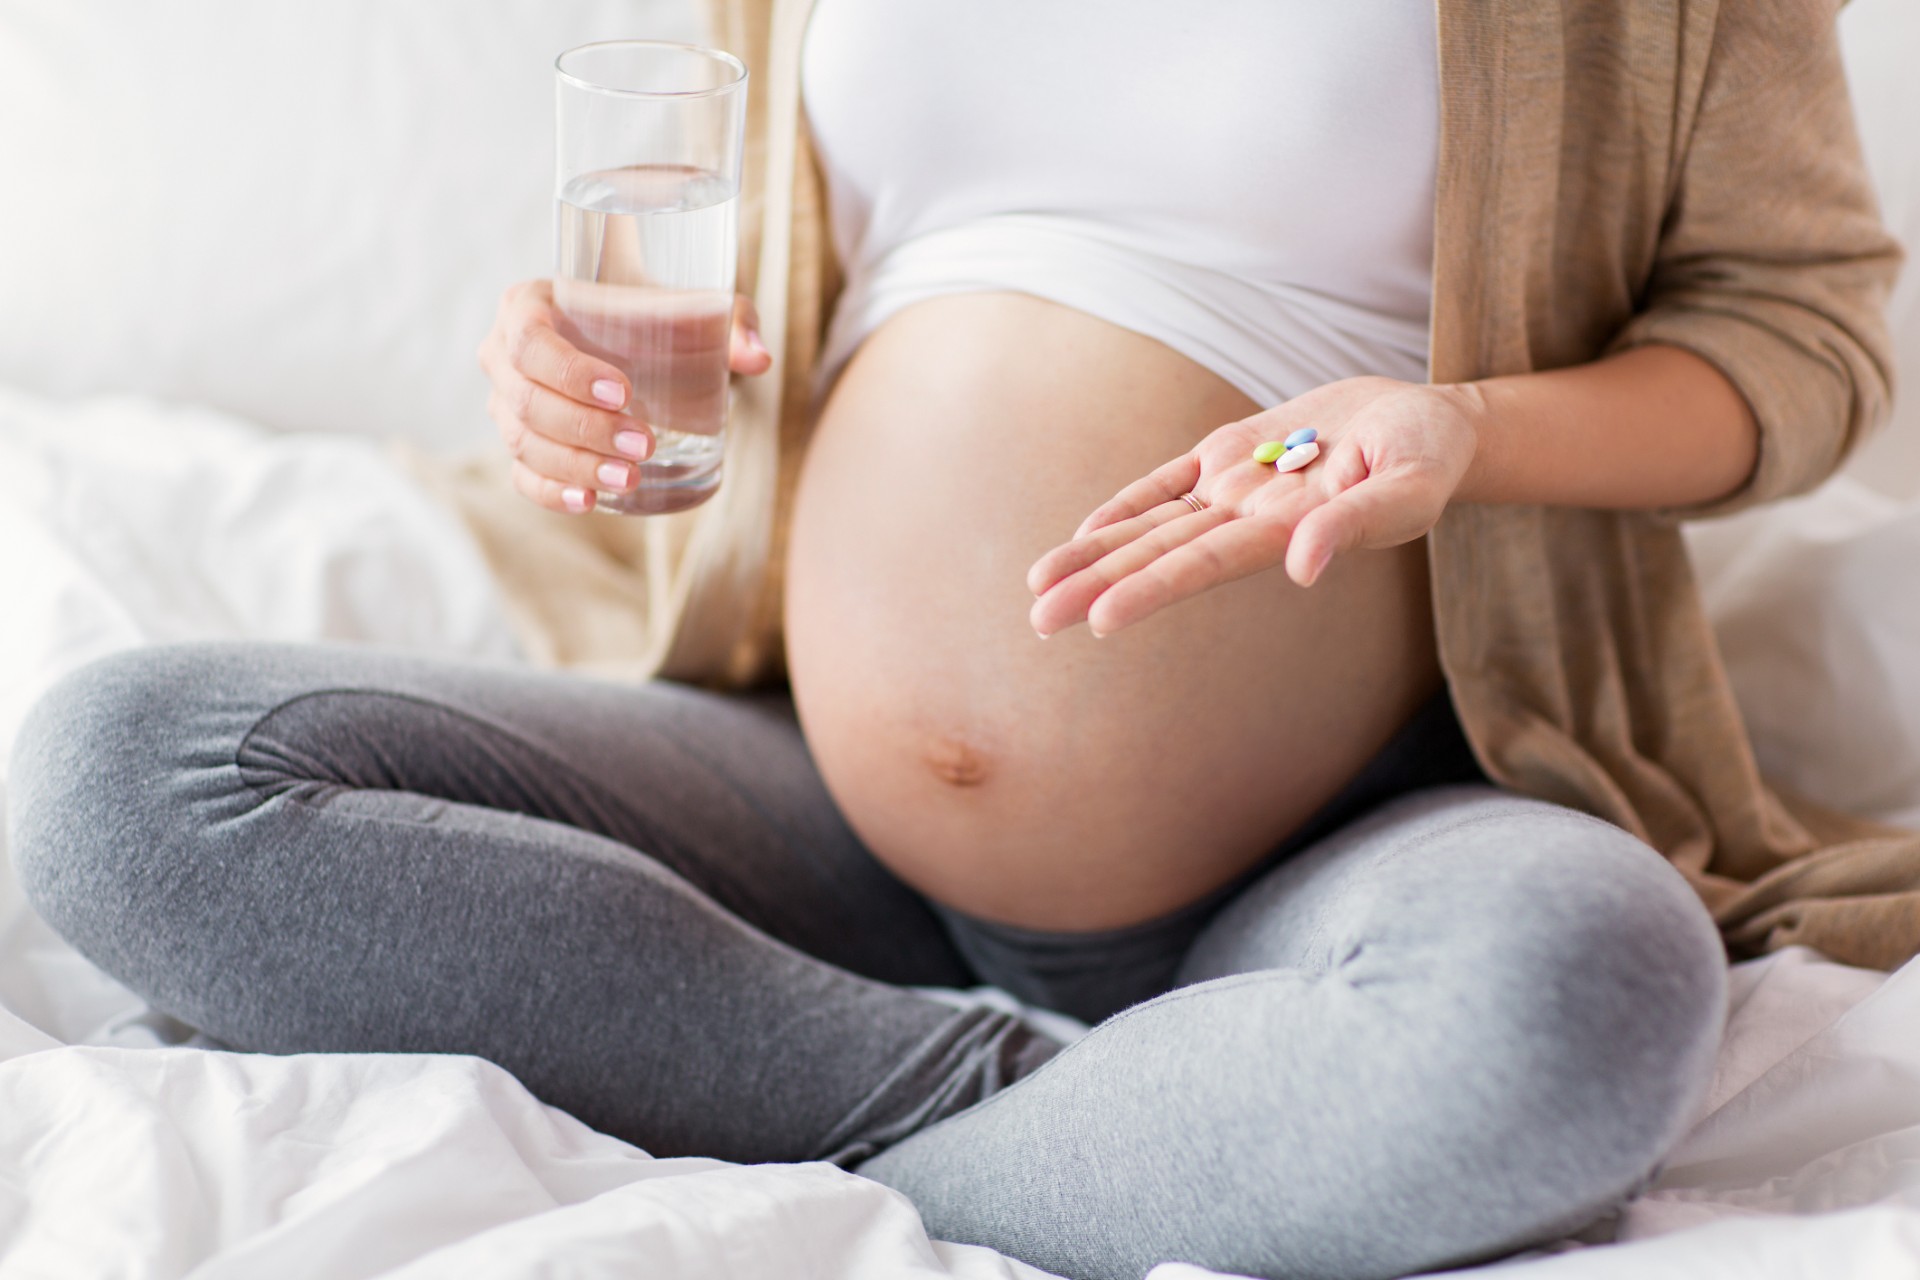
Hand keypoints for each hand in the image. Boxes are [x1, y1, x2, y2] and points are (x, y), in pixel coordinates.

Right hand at [475, 281, 772, 513]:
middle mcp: (503, 354)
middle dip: (585, 428)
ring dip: (576, 465)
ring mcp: (506, 405)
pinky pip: (523, 476)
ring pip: (524, 443)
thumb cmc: (656, 316)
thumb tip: (759, 357)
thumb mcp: (695, 308)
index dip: (570, 372)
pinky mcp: (522, 446)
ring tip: (631, 478)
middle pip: (528, 400)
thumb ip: (731, 321)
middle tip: (644, 443)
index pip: (530, 342)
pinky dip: (551, 493)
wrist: (636, 339)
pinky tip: (588, 502)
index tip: (625, 393)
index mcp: (526, 305)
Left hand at [1026, 377, 1479, 636]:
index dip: (1150, 589)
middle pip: (1160, 554)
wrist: (1426, 421)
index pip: (1203, 565)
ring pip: (1152, 525)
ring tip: (1038, 585)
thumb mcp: (1407, 487)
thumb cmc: (1427, 457)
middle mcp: (1248, 519)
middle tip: (1038, 619)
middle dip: (1098, 583)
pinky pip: (1166, 484)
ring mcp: (1234, 488)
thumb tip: (1302, 567)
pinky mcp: (1229, 453)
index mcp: (1286, 533)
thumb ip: (1355, 524)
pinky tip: (1086, 532)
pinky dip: (1127, 505)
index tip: (1099, 620)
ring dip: (1096, 553)